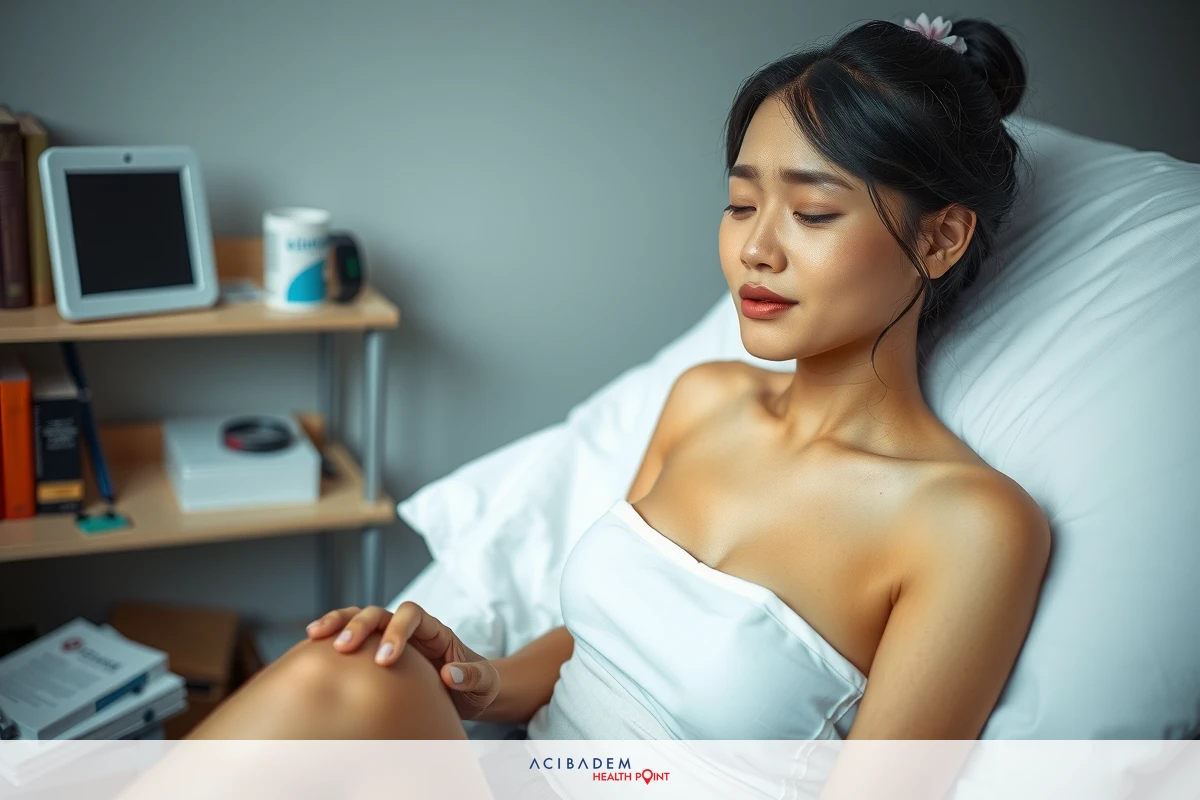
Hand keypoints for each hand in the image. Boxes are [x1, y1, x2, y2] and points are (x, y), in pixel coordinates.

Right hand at [305, 603, 500, 719]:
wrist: (472, 692)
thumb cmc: (478, 686)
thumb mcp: (484, 684)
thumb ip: (473, 677)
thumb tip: (450, 674)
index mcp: (436, 631)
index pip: (413, 615)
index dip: (397, 631)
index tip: (385, 660)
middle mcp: (411, 629)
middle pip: (382, 612)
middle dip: (361, 626)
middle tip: (343, 649)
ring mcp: (392, 638)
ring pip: (362, 618)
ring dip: (339, 623)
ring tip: (314, 636)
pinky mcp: (377, 652)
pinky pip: (354, 639)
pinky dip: (334, 637)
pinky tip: (312, 648)